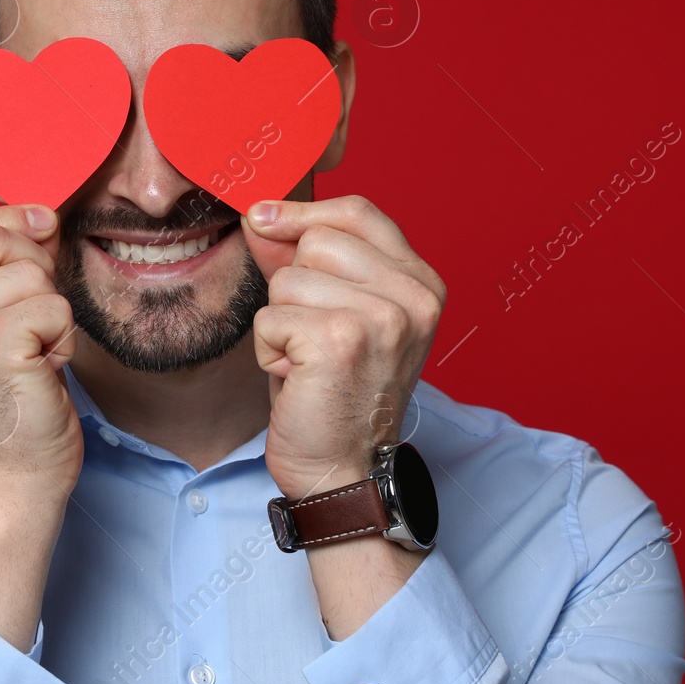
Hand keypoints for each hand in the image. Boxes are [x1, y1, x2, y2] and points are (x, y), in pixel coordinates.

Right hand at [0, 204, 83, 505]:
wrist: (6, 492)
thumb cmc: (0, 417)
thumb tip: (38, 216)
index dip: (2, 218)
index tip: (39, 232)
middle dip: (31, 265)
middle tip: (36, 320)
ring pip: (29, 271)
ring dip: (51, 312)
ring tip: (34, 359)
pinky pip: (53, 305)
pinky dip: (64, 338)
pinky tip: (44, 373)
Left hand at [241, 195, 445, 498]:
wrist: (343, 471)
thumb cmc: (335, 394)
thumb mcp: (333, 313)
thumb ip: (304, 259)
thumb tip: (262, 215)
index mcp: (422, 283)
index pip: (356, 212)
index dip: (303, 213)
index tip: (264, 220)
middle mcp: (413, 296)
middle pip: (315, 241)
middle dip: (293, 286)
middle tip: (313, 338)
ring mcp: (382, 317)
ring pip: (286, 280)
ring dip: (280, 324)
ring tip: (307, 361)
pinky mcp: (341, 340)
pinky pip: (270, 317)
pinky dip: (268, 351)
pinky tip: (297, 377)